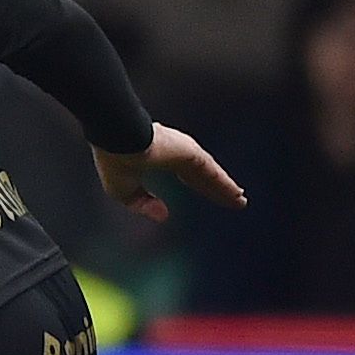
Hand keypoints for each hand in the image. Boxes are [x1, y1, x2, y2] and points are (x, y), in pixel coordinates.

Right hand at [96, 123, 246, 222]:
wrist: (116, 138)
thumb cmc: (114, 159)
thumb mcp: (123, 191)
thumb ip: (142, 203)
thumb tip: (163, 215)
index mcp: (161, 159)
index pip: (188, 176)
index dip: (200, 187)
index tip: (211, 195)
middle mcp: (177, 154)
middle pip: (203, 176)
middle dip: (218, 189)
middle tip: (234, 199)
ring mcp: (186, 153)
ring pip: (211, 175)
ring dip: (226, 188)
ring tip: (240, 200)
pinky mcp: (191, 153)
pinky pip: (212, 172)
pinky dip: (224, 184)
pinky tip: (236, 194)